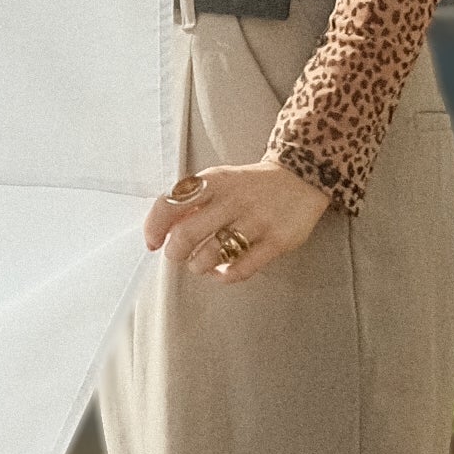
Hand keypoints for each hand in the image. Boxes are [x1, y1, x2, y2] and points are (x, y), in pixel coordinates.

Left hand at [143, 159, 329, 283]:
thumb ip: (191, 201)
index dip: (154, 228)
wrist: (301, 178)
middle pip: (186, 235)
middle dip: (175, 252)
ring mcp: (257, 221)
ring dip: (197, 266)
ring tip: (200, 263)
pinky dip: (224, 276)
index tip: (153, 242)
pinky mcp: (277, 241)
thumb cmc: (248, 186)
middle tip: (178, 255)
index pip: (170, 205)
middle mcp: (234, 200)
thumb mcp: (218, 180)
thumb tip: (160, 230)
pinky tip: (222, 270)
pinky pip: (241, 269)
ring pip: (211, 256)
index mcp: (214, 181)